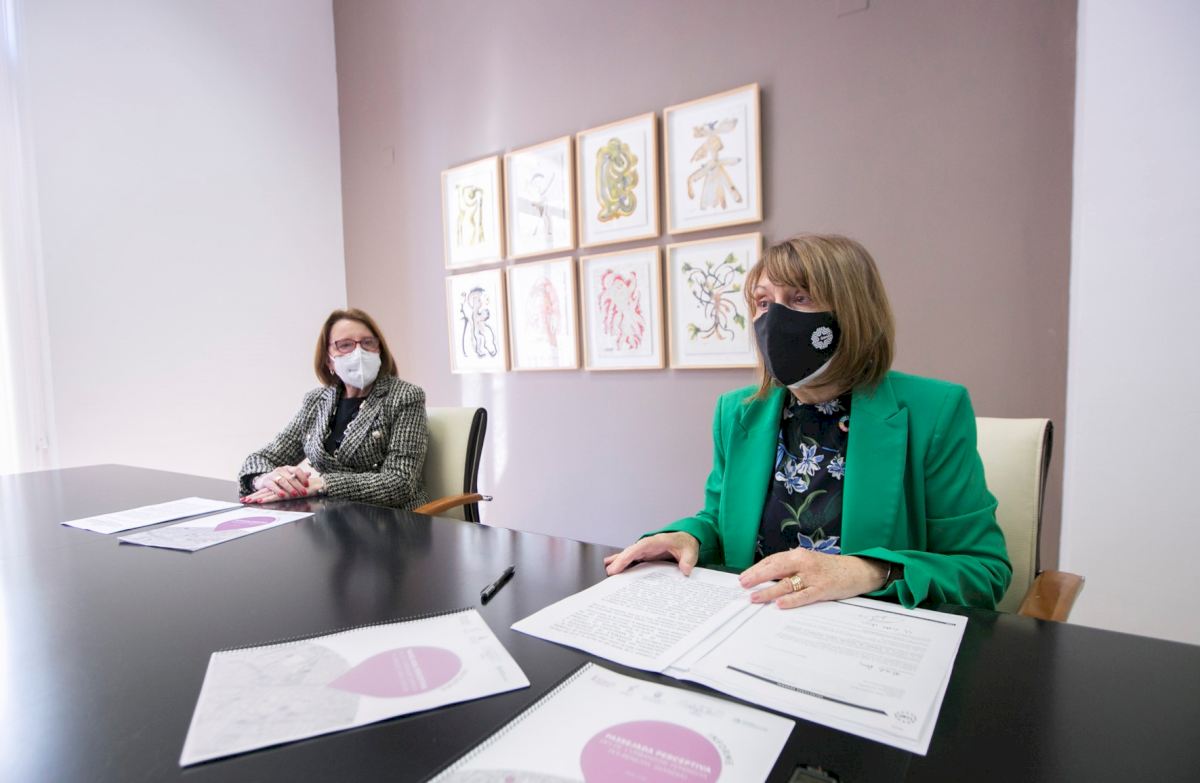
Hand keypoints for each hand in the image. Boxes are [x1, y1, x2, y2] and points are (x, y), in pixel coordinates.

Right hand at [244, 464, 313, 502]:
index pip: (297, 470)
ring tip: (294, 494)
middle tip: (304, 493)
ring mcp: (273, 475)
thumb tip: (309, 473)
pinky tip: (282, 495)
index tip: (307, 485)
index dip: (303, 477)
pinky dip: (278, 490)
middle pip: (291, 477)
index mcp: (288, 469)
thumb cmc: (278, 480)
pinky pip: (273, 486)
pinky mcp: (266, 481)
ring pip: (283, 481)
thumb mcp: (288, 477)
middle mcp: (280, 470)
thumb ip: (298, 476)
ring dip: (290, 488)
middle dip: (298, 486)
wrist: (262, 481)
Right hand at [603, 532, 699, 576]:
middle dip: (619, 562)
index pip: (638, 548)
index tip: (619, 565)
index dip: (627, 556)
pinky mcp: (645, 556)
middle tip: (611, 573)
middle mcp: (647, 545)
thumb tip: (685, 570)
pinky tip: (615, 569)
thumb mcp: (690, 551)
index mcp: (656, 541)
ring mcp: (645, 551)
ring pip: (628, 556)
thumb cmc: (686, 542)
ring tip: (609, 571)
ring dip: (619, 563)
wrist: (687, 539)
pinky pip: (632, 560)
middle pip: (630, 552)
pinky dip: (624, 564)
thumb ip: (688, 560)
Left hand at [738, 550, 888, 608]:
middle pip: (776, 569)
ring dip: (768, 591)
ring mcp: (813, 576)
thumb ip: (791, 567)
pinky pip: (804, 596)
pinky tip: (780, 604)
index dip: (757, 569)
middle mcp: (804, 563)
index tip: (745, 576)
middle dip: (757, 576)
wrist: (857, 570)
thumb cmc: (830, 568)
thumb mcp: (808, 562)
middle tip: (743, 584)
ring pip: (786, 584)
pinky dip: (791, 600)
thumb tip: (767, 576)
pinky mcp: (823, 589)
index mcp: (799, 555)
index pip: (773, 560)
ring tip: (754, 597)